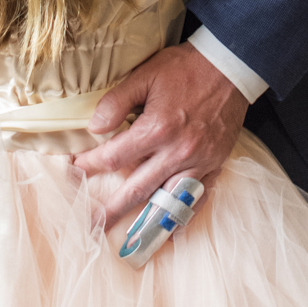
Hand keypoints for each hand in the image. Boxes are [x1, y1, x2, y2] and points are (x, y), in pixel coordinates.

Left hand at [72, 43, 248, 227]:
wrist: (231, 67)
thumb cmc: (186, 68)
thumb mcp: (146, 74)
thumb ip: (117, 101)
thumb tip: (94, 127)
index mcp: (157, 128)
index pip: (115, 156)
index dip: (91, 163)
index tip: (76, 167)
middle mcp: (177, 152)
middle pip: (136, 189)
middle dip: (110, 208)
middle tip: (90, 223)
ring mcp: (198, 162)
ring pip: (166, 200)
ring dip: (145, 221)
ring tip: (127, 239)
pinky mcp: (214, 164)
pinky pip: (197, 198)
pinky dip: (183, 216)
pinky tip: (170, 231)